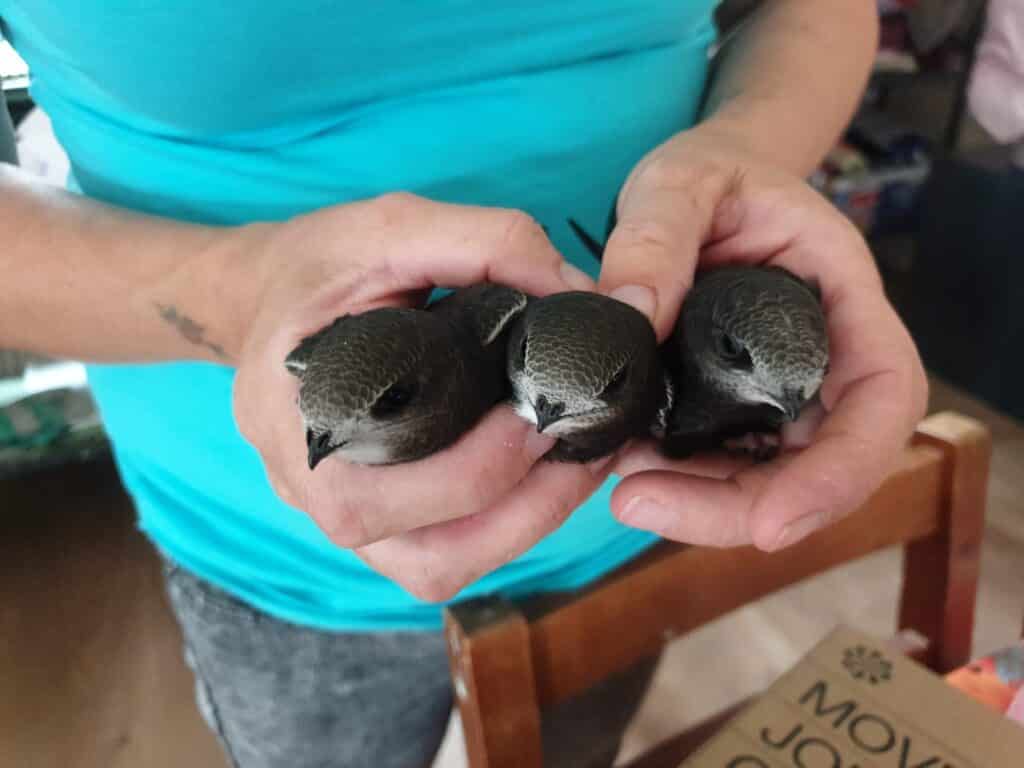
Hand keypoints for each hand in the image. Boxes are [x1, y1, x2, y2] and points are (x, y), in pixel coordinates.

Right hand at [228, 193, 606, 600]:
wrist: (264, 297)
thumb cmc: (316, 266)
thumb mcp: (391, 226)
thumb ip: (486, 242)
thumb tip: (580, 293)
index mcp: (292, 422)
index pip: (393, 484)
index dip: (494, 453)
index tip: (555, 400)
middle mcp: (309, 492)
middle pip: (431, 553)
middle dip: (529, 504)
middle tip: (587, 441)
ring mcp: (341, 516)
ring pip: (442, 569)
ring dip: (525, 528)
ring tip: (579, 463)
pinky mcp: (374, 521)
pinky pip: (445, 555)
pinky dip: (506, 527)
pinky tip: (545, 474)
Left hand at [599, 126, 927, 550]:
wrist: (702, 183)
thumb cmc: (712, 173)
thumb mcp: (679, 180)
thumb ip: (657, 234)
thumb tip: (630, 312)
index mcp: (843, 298)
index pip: (883, 398)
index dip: (842, 472)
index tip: (771, 523)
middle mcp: (827, 356)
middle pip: (823, 464)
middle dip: (739, 508)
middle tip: (637, 504)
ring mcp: (785, 387)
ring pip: (770, 476)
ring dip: (701, 504)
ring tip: (620, 486)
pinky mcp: (740, 403)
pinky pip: (725, 461)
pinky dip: (679, 479)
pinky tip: (621, 464)